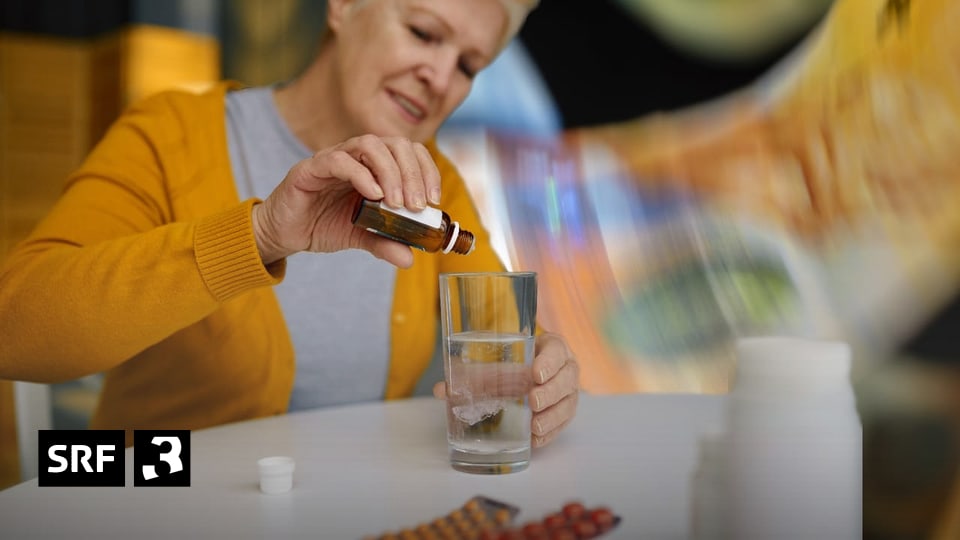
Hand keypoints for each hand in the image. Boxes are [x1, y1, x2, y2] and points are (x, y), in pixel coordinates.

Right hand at [252, 135, 441, 266]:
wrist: (285, 233)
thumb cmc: (323, 225)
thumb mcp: (362, 236)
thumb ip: (386, 242)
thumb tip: (410, 259)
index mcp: (374, 166)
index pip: (409, 152)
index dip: (426, 170)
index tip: (433, 200)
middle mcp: (356, 156)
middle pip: (394, 144)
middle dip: (412, 172)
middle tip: (418, 204)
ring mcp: (333, 158)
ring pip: (369, 145)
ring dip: (390, 172)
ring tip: (396, 203)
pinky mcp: (310, 169)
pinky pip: (338, 161)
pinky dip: (360, 175)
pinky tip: (373, 195)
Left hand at [433, 332, 579, 447]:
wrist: (530, 369)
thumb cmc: (513, 361)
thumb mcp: (497, 361)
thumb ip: (471, 373)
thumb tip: (441, 390)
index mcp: (551, 347)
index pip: (557, 351)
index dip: (549, 362)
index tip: (534, 374)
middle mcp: (565, 368)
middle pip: (567, 379)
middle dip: (551, 392)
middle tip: (532, 401)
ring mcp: (568, 391)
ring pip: (568, 403)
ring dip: (553, 416)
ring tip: (535, 426)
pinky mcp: (565, 411)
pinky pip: (563, 423)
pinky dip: (551, 432)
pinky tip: (536, 439)